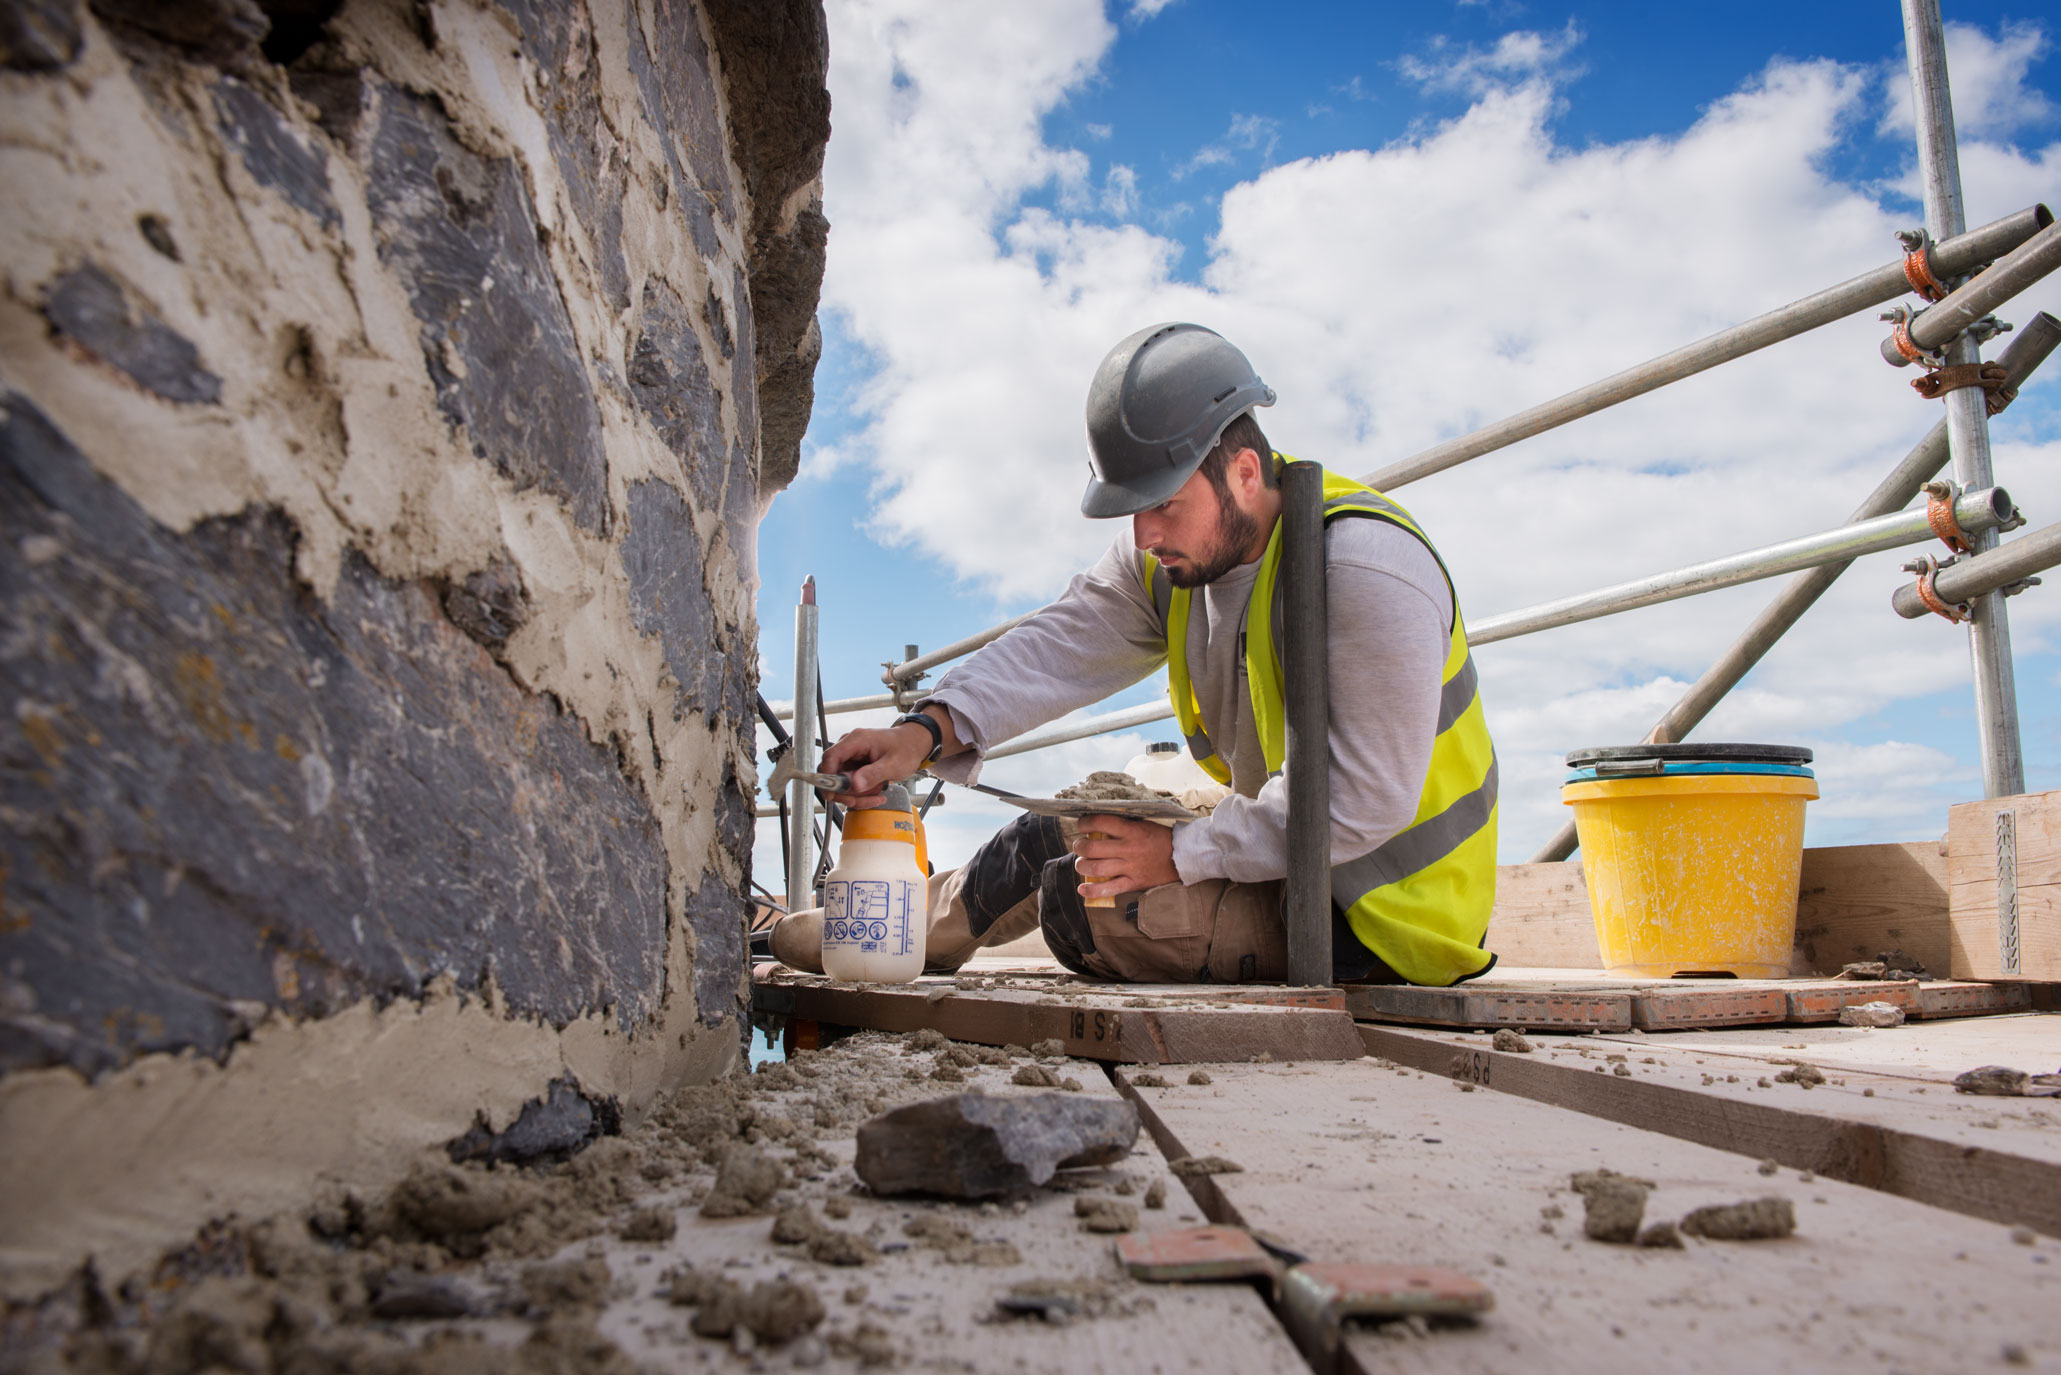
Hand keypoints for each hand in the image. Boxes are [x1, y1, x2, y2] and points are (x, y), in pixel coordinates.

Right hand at [819, 720, 936, 807]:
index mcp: (857, 740)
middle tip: (863, 800)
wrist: (914, 744)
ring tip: (876, 793)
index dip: (828, 778)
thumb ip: (874, 774)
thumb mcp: (894, 764)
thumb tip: (855, 785)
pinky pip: (849, 785)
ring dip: (856, 795)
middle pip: (832, 774)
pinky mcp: (853, 766)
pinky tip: (874, 793)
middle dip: (846, 792)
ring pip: (840, 783)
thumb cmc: (906, 748)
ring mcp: (850, 757)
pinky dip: (860, 794)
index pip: (830, 758)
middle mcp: (849, 747)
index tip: (834, 794)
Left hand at [1071, 815, 1178, 899]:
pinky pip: (1109, 889)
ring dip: (1082, 866)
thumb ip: (1122, 825)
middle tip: (1079, 846)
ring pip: (1096, 869)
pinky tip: (1082, 889)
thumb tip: (1097, 824)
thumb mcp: (1143, 824)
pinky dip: (1092, 891)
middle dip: (1079, 847)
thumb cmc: (1160, 838)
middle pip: (1092, 848)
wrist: (1182, 857)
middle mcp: (1128, 849)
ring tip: (1082, 863)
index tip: (1082, 825)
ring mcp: (1130, 867)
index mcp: (1131, 831)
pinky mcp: (1133, 883)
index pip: (1100, 822)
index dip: (1084, 823)